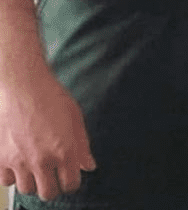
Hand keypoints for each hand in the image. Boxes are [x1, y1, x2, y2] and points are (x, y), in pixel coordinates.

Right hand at [0, 58, 95, 197]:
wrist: (24, 84)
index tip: (69, 175)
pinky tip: (18, 162)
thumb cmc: (51, 96)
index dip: (71, 181)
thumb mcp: (75, 117)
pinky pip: (6, 181)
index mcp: (64, 151)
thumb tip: (89, 166)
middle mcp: (42, 160)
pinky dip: (12, 175)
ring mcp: (20, 161)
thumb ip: (82, 145)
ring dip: (32, 180)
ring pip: (27, 189)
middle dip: (52, 185)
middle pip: (48, 193)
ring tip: (35, 166)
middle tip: (52, 174)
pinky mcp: (2, 158)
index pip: (71, 185)